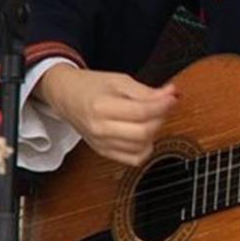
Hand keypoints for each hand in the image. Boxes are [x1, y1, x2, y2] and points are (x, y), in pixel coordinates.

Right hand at [33, 64, 177, 166]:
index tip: (172, 97)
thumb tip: (170, 95)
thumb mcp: (119, 81)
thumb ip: (146, 91)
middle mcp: (100, 129)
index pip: (141, 112)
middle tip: (162, 106)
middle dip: (160, 118)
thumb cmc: (90, 87)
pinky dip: (145, 148)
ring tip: (151, 117)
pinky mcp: (105, 152)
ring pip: (141, 148)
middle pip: (143, 132)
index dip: (163, 105)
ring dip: (154, 133)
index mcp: (102, 107)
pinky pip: (133, 159)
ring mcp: (102, 144)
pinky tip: (144, 135)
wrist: (66, 97)